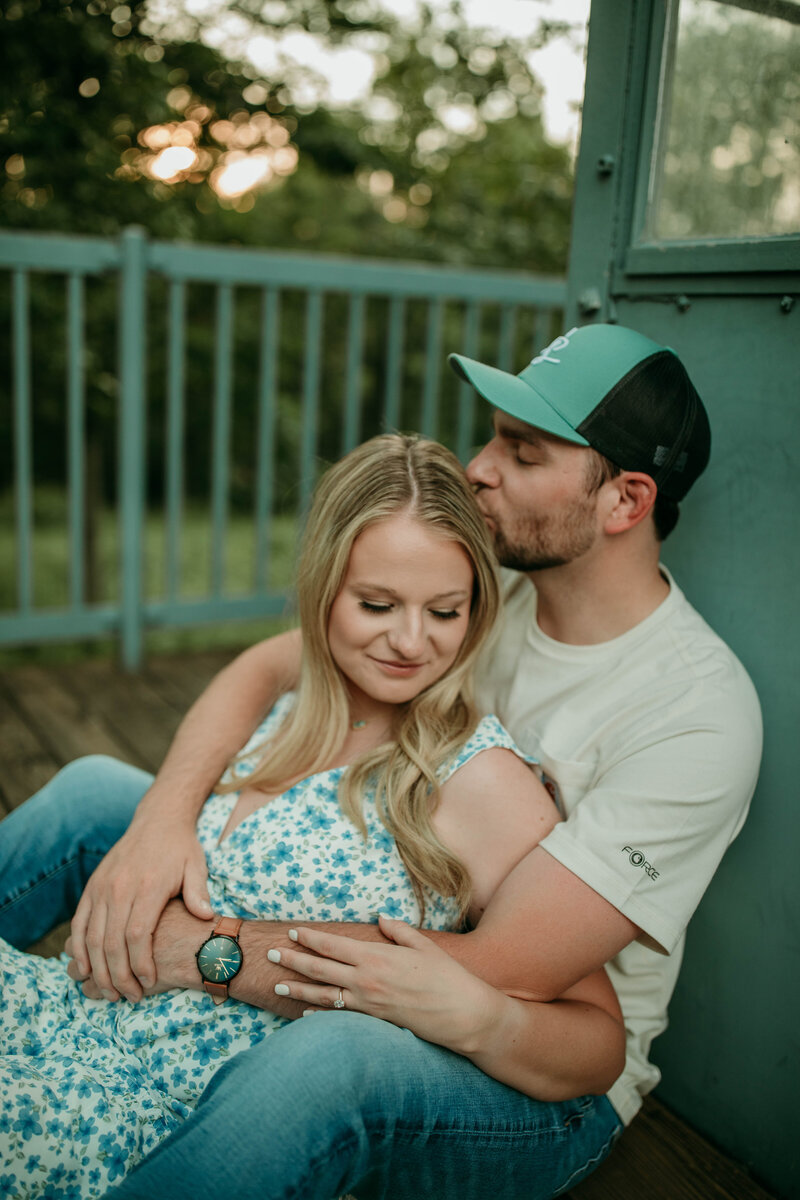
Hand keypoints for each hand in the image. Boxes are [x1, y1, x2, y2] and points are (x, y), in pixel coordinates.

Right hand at [69, 810, 213, 1002]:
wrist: (157, 820)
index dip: (140, 964)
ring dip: (97, 969)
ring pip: (92, 937)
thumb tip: (206, 917)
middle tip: (129, 997)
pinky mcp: (91, 888)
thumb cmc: (180, 848)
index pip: (138, 935)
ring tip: (109, 991)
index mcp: (148, 886)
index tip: (148, 983)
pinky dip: (79, 949)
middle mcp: (120, 888)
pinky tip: (84, 969)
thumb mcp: (196, 866)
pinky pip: (79, 923)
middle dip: (119, 976)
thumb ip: (198, 893)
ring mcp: (101, 888)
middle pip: (112, 942)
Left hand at [270, 914, 502, 1054]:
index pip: (333, 945)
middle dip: (293, 960)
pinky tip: (304, 1014)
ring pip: (324, 995)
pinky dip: (320, 1014)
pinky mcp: (373, 1022)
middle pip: (320, 968)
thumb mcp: (424, 944)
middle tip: (271, 954)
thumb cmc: (447, 976)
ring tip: (277, 986)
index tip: (293, 932)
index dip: (310, 938)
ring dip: (298, 989)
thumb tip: (380, 918)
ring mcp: (367, 1003)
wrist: (462, 1014)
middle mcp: (366, 979)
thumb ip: (398, 930)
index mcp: (376, 955)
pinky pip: (340, 1016)